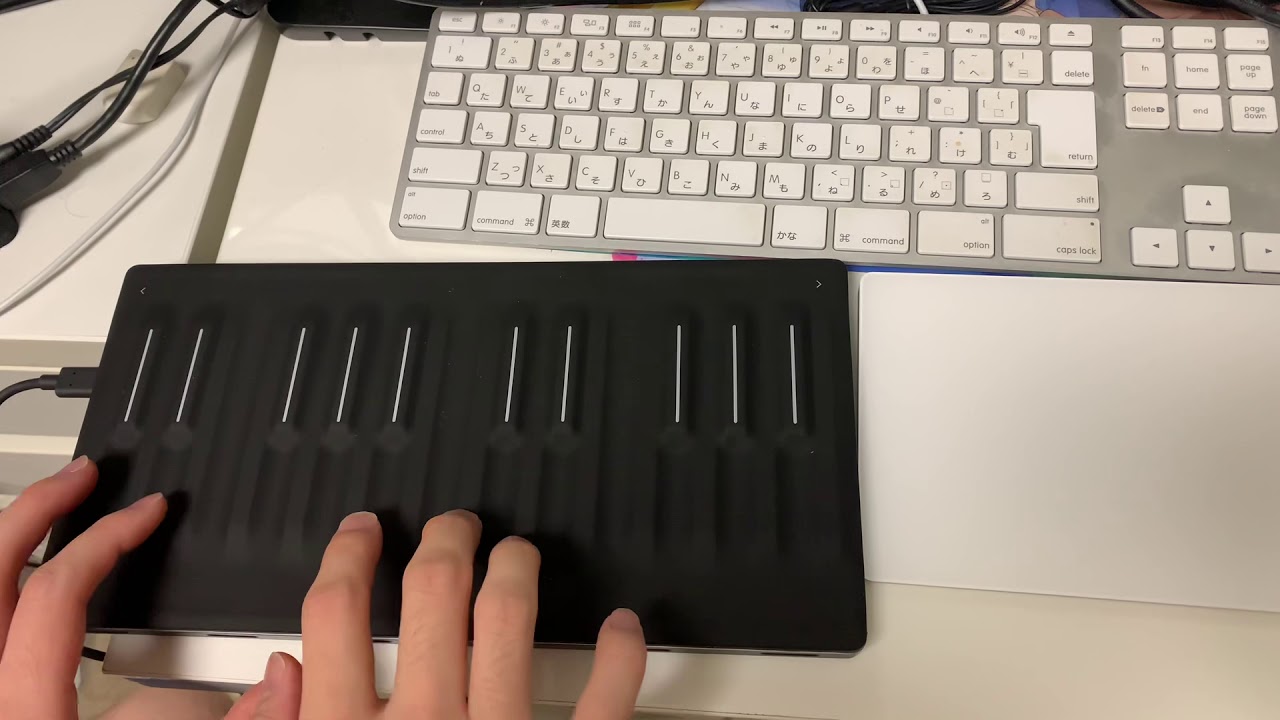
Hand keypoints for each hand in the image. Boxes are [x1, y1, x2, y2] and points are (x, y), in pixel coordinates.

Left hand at [0, 458, 300, 719]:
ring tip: (44, 509)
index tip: (149, 510)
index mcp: (28, 709)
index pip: (58, 593)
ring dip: (10, 540)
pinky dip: (6, 588)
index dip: (108, 537)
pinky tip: (25, 582)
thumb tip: (282, 678)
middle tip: (78, 477)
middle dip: (36, 508)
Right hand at [291, 509, 647, 719]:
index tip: (361, 530)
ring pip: (509, 616)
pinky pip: (602, 696)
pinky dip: (618, 655)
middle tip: (455, 525)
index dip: (347, 556)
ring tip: (517, 553)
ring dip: (515, 568)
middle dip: (445, 540)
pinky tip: (619, 628)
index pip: (338, 615)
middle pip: (433, 592)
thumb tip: (280, 674)